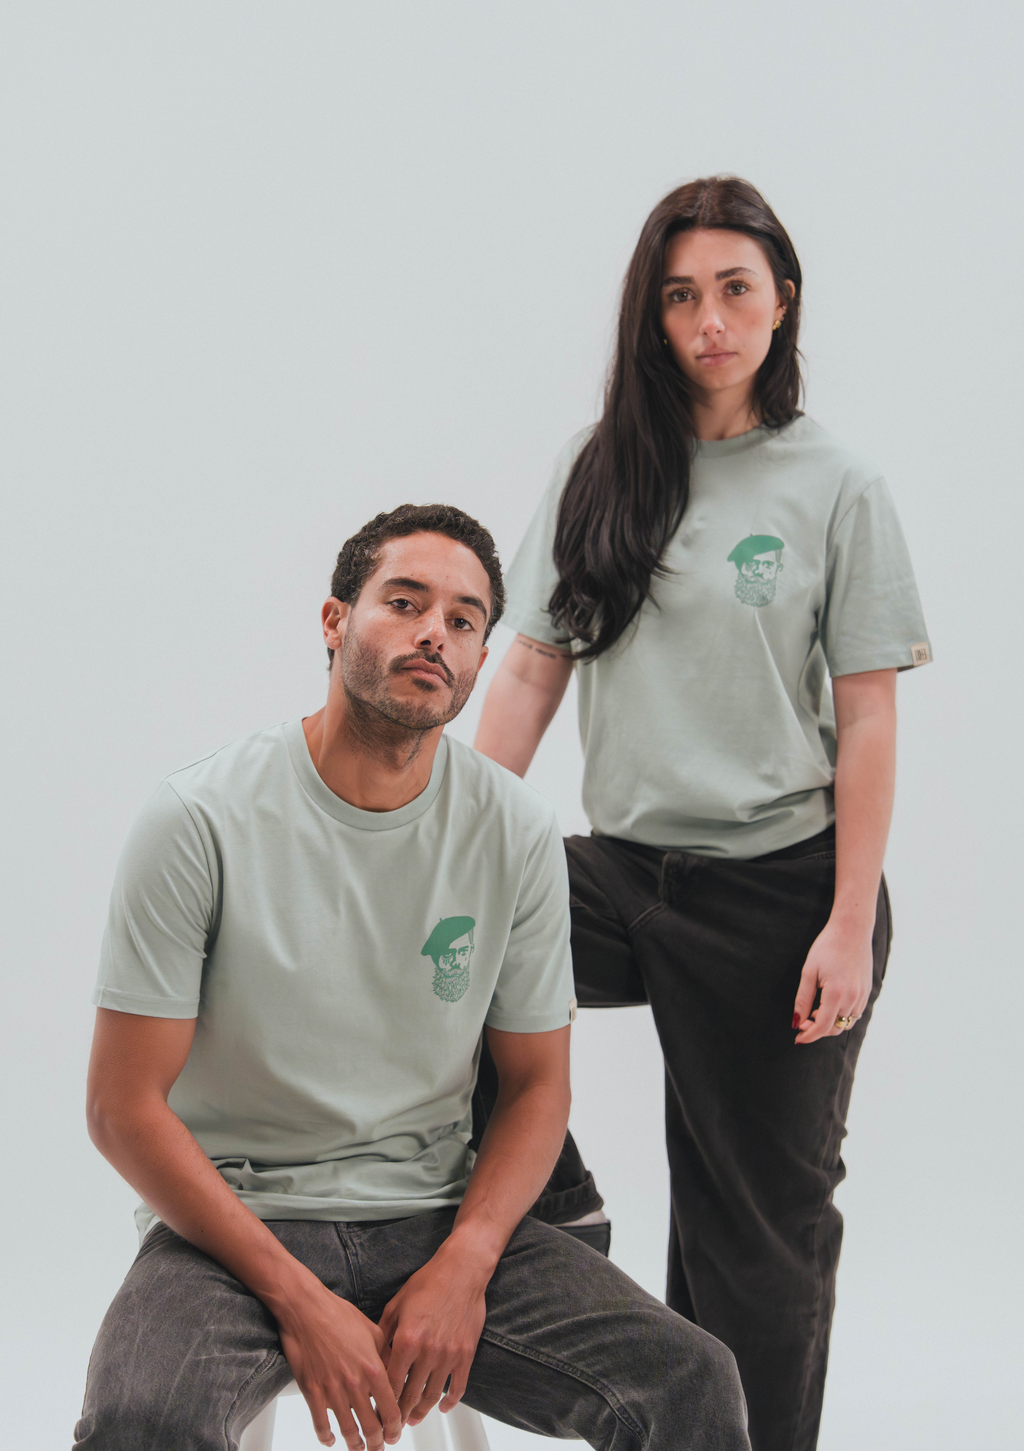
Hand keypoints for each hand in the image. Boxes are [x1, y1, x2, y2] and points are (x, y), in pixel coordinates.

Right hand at [276, 1282, 401, 1450]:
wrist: (306, 1309)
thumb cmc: (337, 1314)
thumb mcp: (372, 1331)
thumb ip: (385, 1355)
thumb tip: (394, 1370)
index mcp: (372, 1367)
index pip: (390, 1408)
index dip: (395, 1426)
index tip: (396, 1432)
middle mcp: (354, 1382)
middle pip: (371, 1425)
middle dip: (377, 1442)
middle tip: (379, 1447)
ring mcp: (332, 1389)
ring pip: (348, 1429)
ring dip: (355, 1444)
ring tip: (359, 1449)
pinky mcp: (312, 1390)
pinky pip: (320, 1423)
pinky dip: (326, 1436)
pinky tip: (330, 1440)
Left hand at [378, 1239, 488, 1425]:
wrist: (462, 1270)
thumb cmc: (429, 1282)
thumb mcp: (396, 1304)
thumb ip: (384, 1333)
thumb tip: (374, 1357)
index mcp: (406, 1339)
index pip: (390, 1382)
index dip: (382, 1401)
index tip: (377, 1410)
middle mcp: (427, 1351)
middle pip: (410, 1395)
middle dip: (399, 1414)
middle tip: (393, 1425)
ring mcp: (448, 1355)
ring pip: (432, 1395)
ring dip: (420, 1412)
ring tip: (413, 1420)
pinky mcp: (466, 1355)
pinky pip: (458, 1387)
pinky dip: (450, 1402)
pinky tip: (442, 1407)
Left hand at [792, 915, 872, 1043]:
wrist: (852, 930)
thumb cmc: (827, 947)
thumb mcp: (809, 971)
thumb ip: (802, 999)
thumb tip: (796, 1022)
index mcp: (837, 993)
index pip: (822, 1026)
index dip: (809, 1035)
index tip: (798, 1038)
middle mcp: (853, 998)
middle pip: (835, 1028)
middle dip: (818, 1030)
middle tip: (803, 1023)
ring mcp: (863, 996)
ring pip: (846, 1023)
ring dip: (830, 1024)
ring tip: (815, 1011)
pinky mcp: (868, 991)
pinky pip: (855, 1013)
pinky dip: (841, 1015)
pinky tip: (829, 1004)